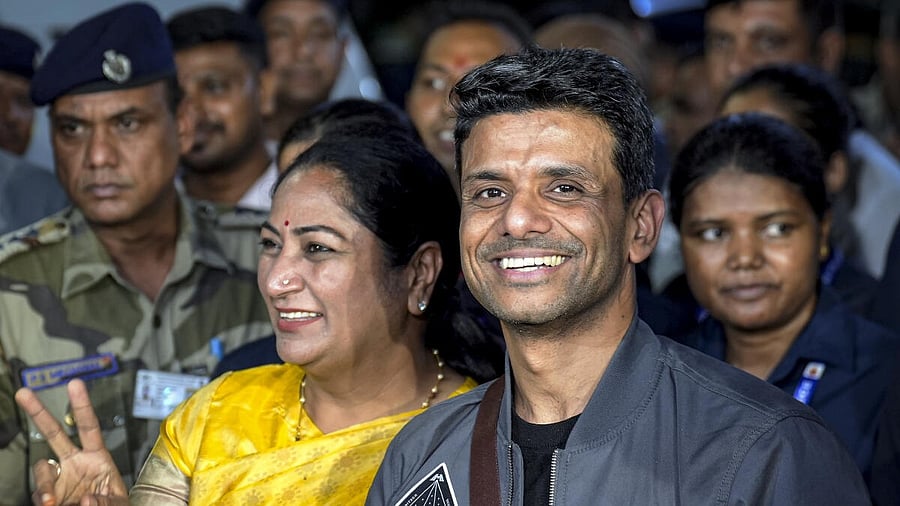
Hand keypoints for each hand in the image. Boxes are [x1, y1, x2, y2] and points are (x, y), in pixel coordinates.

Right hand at [15, 379, 128, 505]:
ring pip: (42, 468)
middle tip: (24, 393)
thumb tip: (87, 499)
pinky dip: (44, 497)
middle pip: (54, 433)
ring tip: (51, 501)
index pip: (89, 427)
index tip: (74, 384)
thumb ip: (107, 501)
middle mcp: (75, 462)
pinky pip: (39, 492)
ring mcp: (59, 478)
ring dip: (44, 483)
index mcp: (97, 457)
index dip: (81, 405)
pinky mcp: (48, 495)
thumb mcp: (119, 503)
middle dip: (38, 412)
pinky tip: (52, 505)